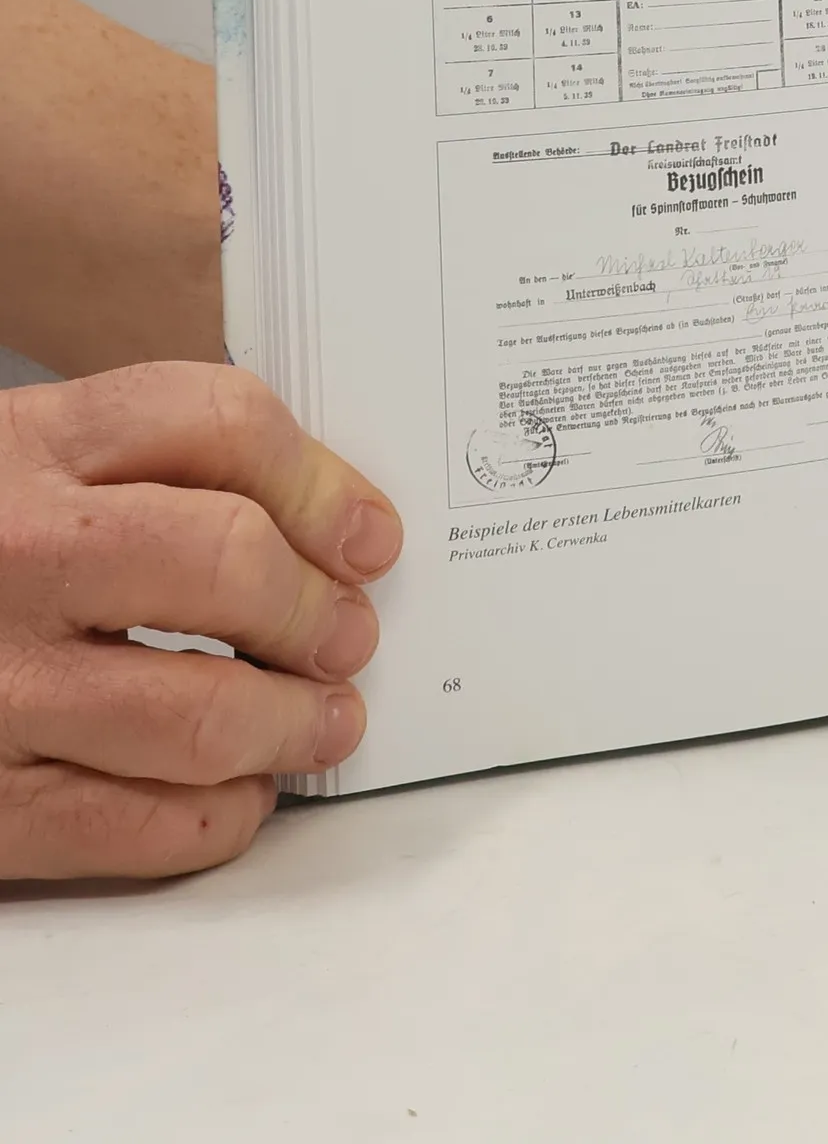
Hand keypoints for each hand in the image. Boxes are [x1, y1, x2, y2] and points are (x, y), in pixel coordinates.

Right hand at [0, 362, 402, 878]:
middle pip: (229, 563)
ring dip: (293, 726)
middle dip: (317, 612)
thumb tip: (334, 533)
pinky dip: (219, 816)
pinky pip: (135, 827)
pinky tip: (238, 791)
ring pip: (201, 716)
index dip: (323, 487)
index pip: (223, 425)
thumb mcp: (32, 460)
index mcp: (33, 447)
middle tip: (348, 638)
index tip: (368, 539)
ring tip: (323, 722)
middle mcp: (16, 554)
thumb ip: (161, 469)